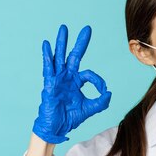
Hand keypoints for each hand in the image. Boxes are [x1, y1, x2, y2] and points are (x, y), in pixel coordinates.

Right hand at [32, 24, 111, 143]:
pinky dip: (47, 56)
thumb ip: (100, 102)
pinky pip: (48, 67)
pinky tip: (46, 44)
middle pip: (74, 56)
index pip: (90, 74)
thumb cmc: (69, 118)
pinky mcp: (49, 83)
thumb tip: (109, 92)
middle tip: (87, 29)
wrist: (56, 127)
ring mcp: (58, 79)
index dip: (99, 81)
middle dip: (80, 43)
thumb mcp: (89, 109)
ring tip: (63, 28)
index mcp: (76, 82)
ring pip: (60, 57)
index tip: (103, 91)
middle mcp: (67, 77)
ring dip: (62, 43)